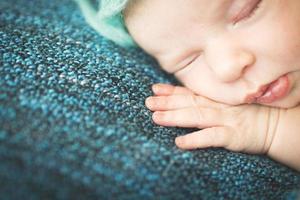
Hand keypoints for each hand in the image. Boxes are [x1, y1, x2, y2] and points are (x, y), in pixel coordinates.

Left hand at [145, 83, 280, 153]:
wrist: (274, 125)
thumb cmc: (247, 113)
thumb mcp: (228, 102)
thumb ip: (208, 99)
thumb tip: (185, 97)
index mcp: (216, 98)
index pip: (190, 92)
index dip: (171, 91)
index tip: (154, 89)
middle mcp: (218, 106)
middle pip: (189, 103)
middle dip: (167, 102)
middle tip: (148, 102)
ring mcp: (225, 119)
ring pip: (196, 116)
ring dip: (175, 117)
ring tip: (156, 118)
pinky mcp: (233, 135)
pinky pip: (212, 137)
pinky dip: (195, 139)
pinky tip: (179, 143)